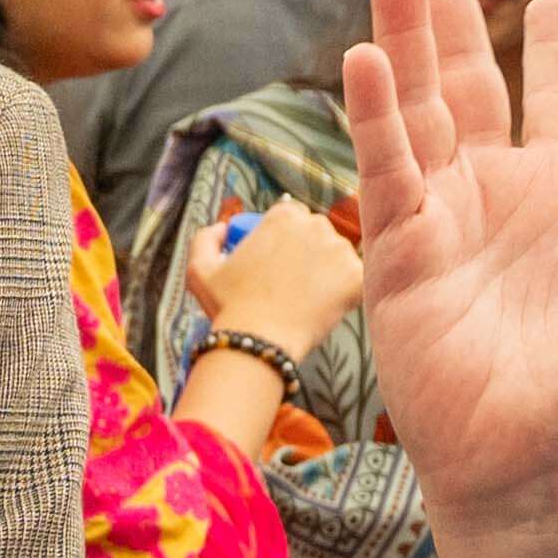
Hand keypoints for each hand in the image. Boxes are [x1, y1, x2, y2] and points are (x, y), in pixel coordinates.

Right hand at [176, 193, 365, 377]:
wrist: (259, 342)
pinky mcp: (357, 278)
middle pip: (317, 232)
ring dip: (325, 271)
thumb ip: (206, 238)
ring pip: (337, 256)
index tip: (273, 260)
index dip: (282, 237)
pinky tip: (322, 307)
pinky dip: (342, 293)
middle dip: (306, 251)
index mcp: (284, 216)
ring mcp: (340, 251)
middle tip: (289, 282)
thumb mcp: (200, 268)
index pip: (291, 217)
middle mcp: (316, 225)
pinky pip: (354, 280)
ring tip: (304, 299)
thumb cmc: (228, 306)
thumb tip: (222, 228)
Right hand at [354, 0, 557, 557]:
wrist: (556, 475)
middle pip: (468, 82)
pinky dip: (375, 111)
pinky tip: (367, 52)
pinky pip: (386, 170)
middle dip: (453, 12)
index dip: (551, 49)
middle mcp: (497, 203)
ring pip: (420, 107)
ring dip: (408, 33)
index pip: (552, 103)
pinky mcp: (400, 257)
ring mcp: (442, 227)